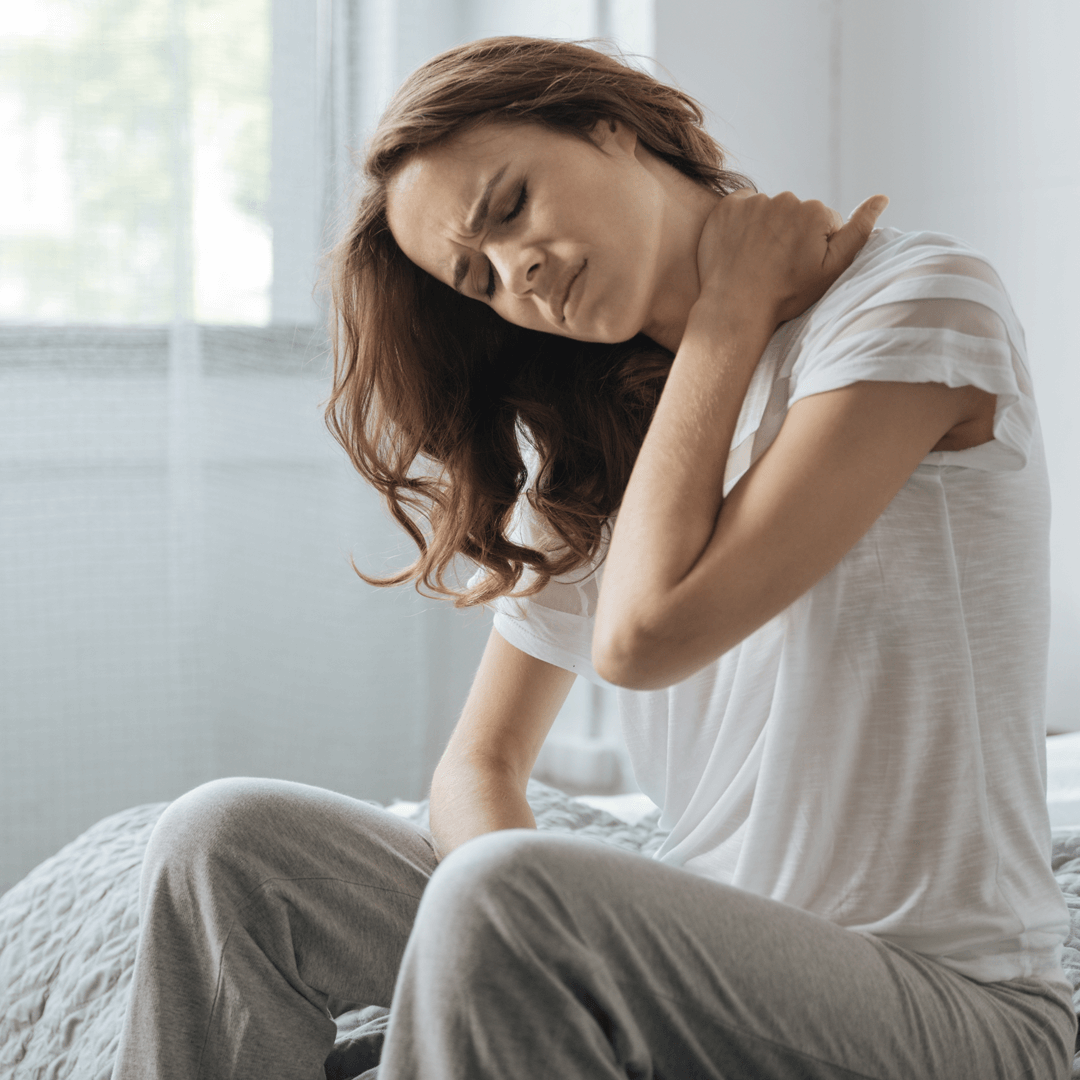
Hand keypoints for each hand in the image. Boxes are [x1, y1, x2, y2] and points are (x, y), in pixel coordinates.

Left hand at [695, 190, 888, 327]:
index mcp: (815, 212)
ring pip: (769, 212)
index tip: (799, 268)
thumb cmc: (786, 295)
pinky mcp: (727, 207)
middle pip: (796, 214)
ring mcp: (754, 202)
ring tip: (757, 261)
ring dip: (766, 230)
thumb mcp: (830, 270)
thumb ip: (858, 232)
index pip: (823, 223)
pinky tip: (740, 248)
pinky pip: (742, 208)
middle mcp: (786, 199)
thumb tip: (882, 198)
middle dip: (791, 235)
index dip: (814, 248)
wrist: (735, 308)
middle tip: (777, 267)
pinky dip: (741, 224)